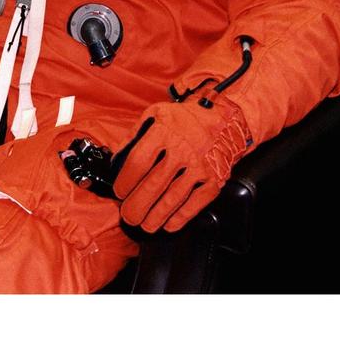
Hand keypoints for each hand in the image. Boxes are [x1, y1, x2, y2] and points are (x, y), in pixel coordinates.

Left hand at [111, 94, 251, 233]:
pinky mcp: (214, 179)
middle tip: (128, 216)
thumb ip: (134, 135)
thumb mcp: (155, 115)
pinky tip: (170, 224)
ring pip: (173, 197)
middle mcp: (182, 149)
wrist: (223, 119)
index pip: (138, 162)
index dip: (125, 181)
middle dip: (137, 205)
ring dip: (157, 216)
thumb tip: (116, 159)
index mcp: (163, 132)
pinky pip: (196, 203)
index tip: (119, 192)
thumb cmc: (184, 119)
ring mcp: (199, 166)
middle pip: (154, 184)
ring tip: (145, 225)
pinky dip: (181, 217)